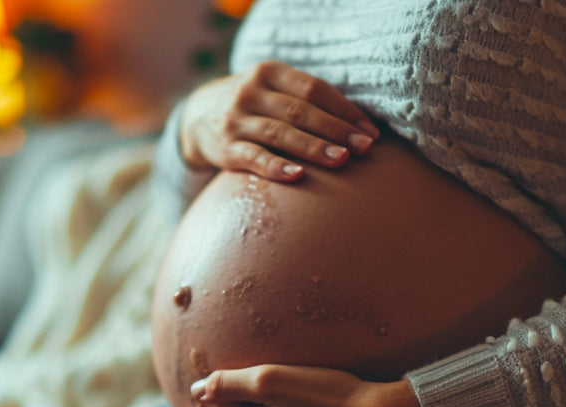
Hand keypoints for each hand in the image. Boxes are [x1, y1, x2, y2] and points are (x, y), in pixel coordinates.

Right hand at [179, 61, 380, 180]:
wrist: (196, 118)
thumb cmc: (252, 106)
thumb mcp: (271, 89)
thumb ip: (304, 100)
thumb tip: (359, 126)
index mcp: (269, 72)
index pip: (314, 88)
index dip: (344, 109)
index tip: (368, 131)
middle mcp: (250, 92)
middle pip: (300, 110)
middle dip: (336, 129)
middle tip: (363, 147)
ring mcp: (236, 120)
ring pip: (280, 133)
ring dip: (314, 147)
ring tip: (342, 160)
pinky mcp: (225, 148)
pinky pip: (254, 158)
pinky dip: (276, 167)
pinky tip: (297, 175)